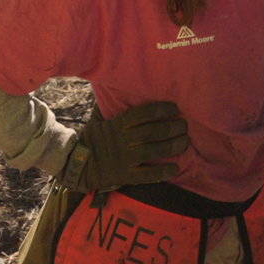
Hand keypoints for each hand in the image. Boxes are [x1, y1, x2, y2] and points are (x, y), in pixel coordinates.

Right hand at [60, 100, 190, 189]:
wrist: (78, 165)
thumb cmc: (91, 139)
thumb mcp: (98, 120)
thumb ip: (110, 108)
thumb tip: (117, 87)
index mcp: (117, 125)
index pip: (141, 114)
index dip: (160, 110)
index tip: (174, 107)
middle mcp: (123, 141)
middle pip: (151, 133)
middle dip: (171, 128)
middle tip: (184, 125)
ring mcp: (125, 159)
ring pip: (152, 151)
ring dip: (171, 146)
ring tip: (185, 141)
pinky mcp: (126, 176)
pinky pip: (146, 175)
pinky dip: (162, 172)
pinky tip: (175, 168)